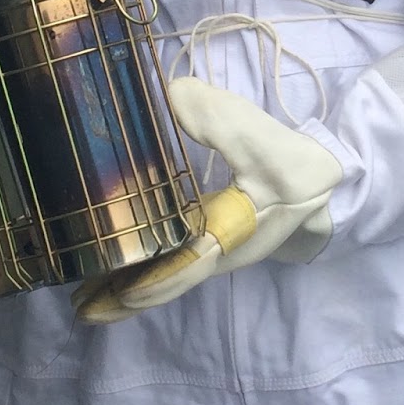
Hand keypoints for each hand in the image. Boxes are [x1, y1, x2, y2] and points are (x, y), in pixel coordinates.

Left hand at [74, 76, 341, 321]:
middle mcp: (218, 253)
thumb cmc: (296, 167)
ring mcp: (214, 249)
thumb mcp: (264, 139)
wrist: (326, 182)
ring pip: (167, 275)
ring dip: (128, 286)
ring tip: (83, 298)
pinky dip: (145, 269)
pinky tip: (119, 265)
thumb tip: (173, 95)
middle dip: (124, 297)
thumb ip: (221, 118)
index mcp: (231, 236)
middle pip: (166, 282)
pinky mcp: (212, 238)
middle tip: (77, 309)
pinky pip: (173, 261)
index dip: (154, 281)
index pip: (188, 266)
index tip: (119, 294)